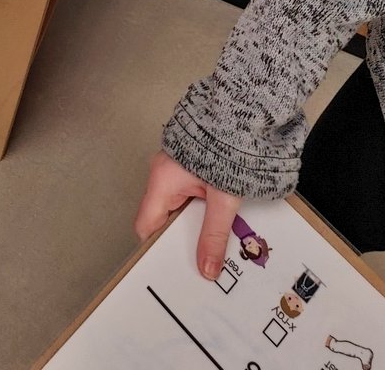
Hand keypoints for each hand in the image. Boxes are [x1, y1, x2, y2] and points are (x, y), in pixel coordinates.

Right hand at [134, 150, 241, 278]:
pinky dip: (201, 207)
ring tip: (215, 239)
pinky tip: (219, 216)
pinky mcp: (188, 163)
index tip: (174, 264)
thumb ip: (214, 235)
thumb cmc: (225, 147)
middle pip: (163, 219)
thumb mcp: (222, 199)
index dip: (157, 247)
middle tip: (201, 259)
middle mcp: (162, 174)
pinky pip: (188, 194)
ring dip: (195, 222)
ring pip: (178, 207)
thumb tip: (207, 269)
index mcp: (162, 182)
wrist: (239, 114)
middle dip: (182, 238)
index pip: (145, 226)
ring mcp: (174, 168)